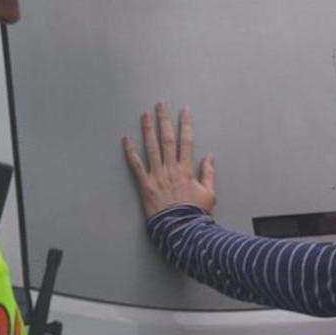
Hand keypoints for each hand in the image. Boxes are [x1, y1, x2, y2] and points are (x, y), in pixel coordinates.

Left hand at [122, 102, 216, 217]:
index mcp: (186, 169)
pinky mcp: (145, 185)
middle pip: (167, 139)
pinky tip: (126, 139)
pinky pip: (136, 165)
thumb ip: (209, 173)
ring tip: (145, 115)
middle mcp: (171, 169)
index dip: (186, 124)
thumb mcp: (209, 193)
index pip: (186, 141)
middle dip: (164, 120)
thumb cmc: (195, 213)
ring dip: (148, 129)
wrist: (181, 229)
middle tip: (161, 104)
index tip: (184, 110)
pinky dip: (130, 152)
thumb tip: (209, 156)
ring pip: (151, 148)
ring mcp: (157, 176)